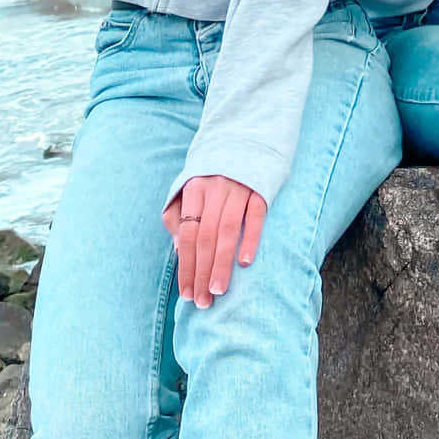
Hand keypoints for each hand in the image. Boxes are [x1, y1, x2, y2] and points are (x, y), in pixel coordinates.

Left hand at [163, 173, 266, 306]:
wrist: (247, 136)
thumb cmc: (213, 173)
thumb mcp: (188, 187)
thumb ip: (178, 215)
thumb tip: (177, 249)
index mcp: (194, 189)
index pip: (186, 235)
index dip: (186, 266)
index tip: (186, 293)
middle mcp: (214, 188)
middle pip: (205, 237)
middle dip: (202, 272)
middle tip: (202, 301)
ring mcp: (239, 187)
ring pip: (227, 231)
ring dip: (222, 263)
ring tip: (219, 291)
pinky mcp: (261, 188)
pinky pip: (255, 216)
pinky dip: (250, 239)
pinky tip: (245, 262)